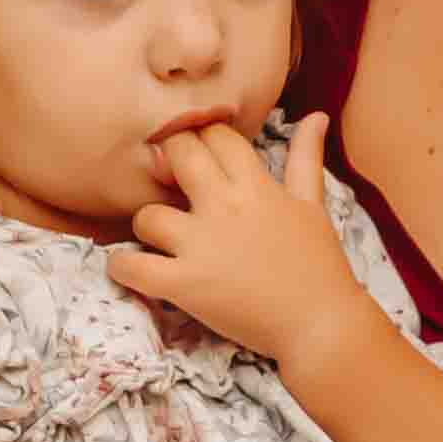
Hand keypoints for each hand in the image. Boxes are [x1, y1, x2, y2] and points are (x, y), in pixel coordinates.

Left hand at [108, 112, 371, 373]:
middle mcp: (224, 207)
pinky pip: (132, 267)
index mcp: (255, 185)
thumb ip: (305, 157)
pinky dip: (122, 267)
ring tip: (158, 237)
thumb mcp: (313, 204)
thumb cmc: (319, 265)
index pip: (214, 134)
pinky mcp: (185, 285)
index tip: (199, 154)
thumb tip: (316, 115)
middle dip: (167, 162)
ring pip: (145, 215)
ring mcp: (201, 246)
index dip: (201, 138)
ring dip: (146, 224)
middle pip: (176, 155)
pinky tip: (130, 267)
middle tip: (168, 184)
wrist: (320, 326)